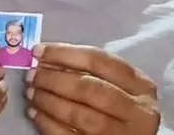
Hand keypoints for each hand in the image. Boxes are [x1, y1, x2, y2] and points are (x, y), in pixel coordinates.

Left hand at [24, 43, 158, 134]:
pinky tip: (35, 113)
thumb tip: (47, 58)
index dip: (65, 54)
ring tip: (31, 93)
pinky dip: (48, 124)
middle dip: (54, 79)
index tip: (39, 51)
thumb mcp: (118, 87)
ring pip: (80, 115)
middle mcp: (138, 112)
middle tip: (32, 75)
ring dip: (49, 101)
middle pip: (90, 88)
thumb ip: (91, 72)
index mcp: (142, 86)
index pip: (100, 61)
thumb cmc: (121, 109)